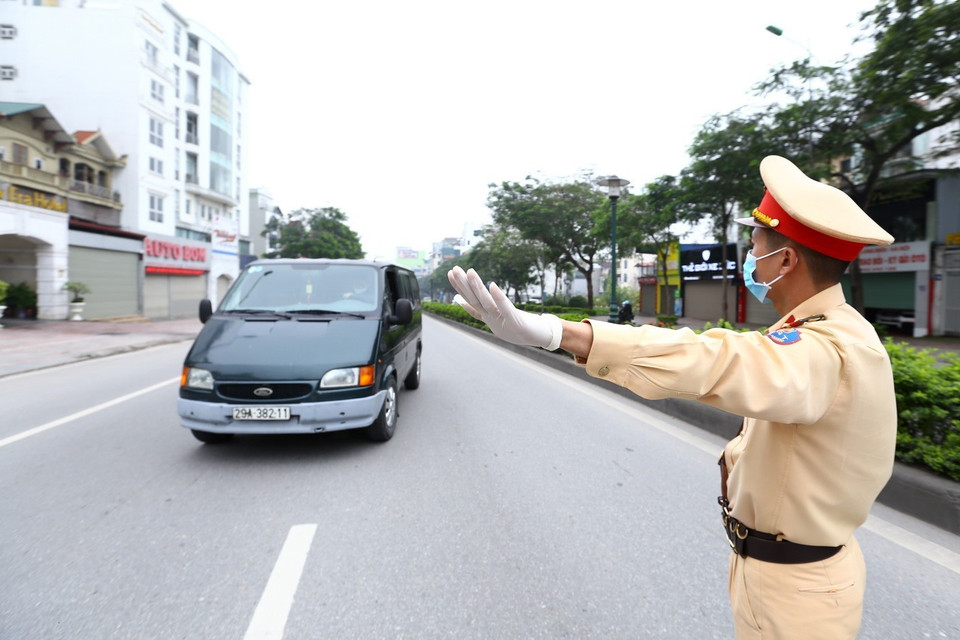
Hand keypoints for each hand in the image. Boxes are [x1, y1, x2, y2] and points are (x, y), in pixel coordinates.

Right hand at [446, 266, 561, 349]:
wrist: (539, 337)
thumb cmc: (520, 325)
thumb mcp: (499, 317)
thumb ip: (484, 310)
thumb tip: (467, 302)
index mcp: (488, 317)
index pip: (470, 300)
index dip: (460, 288)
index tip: (451, 273)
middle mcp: (492, 319)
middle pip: (475, 300)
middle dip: (464, 284)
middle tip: (454, 269)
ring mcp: (503, 322)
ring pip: (487, 303)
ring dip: (478, 287)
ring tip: (470, 272)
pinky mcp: (516, 323)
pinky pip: (506, 309)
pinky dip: (499, 298)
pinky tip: (493, 286)